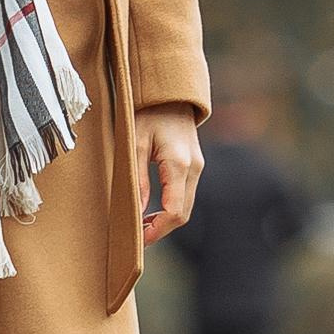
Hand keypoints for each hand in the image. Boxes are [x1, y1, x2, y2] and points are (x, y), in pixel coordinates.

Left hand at [137, 105, 203, 242]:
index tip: (139, 239)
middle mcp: (194, 169)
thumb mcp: (135, 143)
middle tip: (137, 238)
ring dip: (166, 220)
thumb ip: (138, 178)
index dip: (157, 229)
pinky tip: (152, 212)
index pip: (174, 210)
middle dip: (161, 229)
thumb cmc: (148, 113)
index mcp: (179, 164)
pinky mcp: (195, 166)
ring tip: (141, 227)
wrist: (171, 94)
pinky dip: (171, 208)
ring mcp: (197, 168)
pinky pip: (185, 195)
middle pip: (182, 213)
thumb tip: (138, 210)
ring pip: (185, 206)